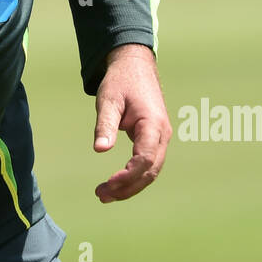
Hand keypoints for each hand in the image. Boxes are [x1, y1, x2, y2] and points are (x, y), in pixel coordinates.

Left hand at [92, 44, 168, 202]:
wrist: (135, 66)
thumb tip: (99, 149)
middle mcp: (162, 134)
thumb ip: (105, 124)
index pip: (145, 159)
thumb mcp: (109, 99)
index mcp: (153, 124)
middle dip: (128, 187)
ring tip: (104, 195)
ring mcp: (160, 138)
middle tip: (101, 196)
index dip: (128, 175)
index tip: (108, 183)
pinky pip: (148, 164)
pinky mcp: (154, 139)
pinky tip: (116, 184)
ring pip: (151, 171)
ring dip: (130, 186)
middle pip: (150, 171)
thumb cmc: (121, 81)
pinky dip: (133, 176)